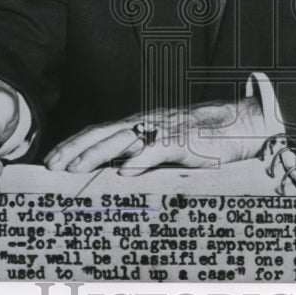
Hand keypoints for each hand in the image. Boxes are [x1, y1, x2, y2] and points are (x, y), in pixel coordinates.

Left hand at [45, 98, 266, 175]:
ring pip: (125, 139)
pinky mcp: (186, 140)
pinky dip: (141, 159)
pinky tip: (125, 171)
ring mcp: (167, 129)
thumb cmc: (207, 139)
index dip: (76, 143)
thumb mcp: (170, 149)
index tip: (52, 159)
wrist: (244, 123)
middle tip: (51, 165)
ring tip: (75, 170)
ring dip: (98, 154)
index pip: (101, 131)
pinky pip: (160, 149)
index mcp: (143, 124)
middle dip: (75, 148)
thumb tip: (120, 172)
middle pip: (104, 132)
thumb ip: (146, 156)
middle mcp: (150, 122)